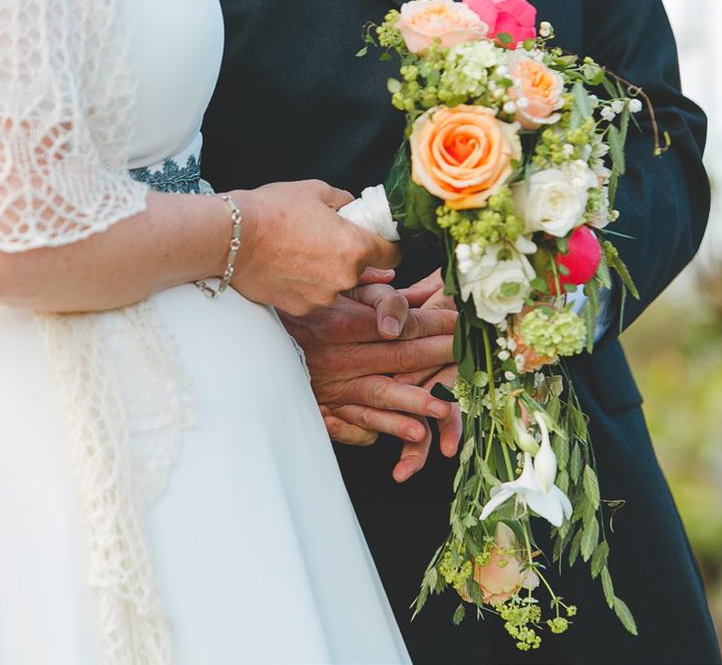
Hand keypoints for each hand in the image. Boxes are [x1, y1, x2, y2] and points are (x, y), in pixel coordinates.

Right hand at [233, 180, 399, 315]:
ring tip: (298, 251)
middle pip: (360, 270)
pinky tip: (286, 266)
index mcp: (356, 247)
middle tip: (323, 239)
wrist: (231, 236)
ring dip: (325, 272)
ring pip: (335, 284)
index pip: (392, 254)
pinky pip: (312, 295)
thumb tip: (353, 206)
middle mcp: (344, 277)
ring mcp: (322, 296)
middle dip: (348, 256)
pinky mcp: (300, 307)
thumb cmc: (272, 210)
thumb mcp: (316, 191)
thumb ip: (344, 201)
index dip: (386, 245)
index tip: (376, 240)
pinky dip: (304, 284)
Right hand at [280, 278, 461, 481]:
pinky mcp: (328, 405)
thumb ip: (374, 291)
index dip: (434, 323)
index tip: (461, 321)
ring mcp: (334, 384)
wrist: (252, 341)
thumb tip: (411, 288)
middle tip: (469, 354)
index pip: (400, 323)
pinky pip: (361, 420)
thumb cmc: (299, 310)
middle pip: (399, 356)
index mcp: (344, 322)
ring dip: (415, 401)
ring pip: (382, 393)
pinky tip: (415, 433)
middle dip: (437, 355)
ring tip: (445, 406)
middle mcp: (340, 355)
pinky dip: (388, 427)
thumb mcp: (334, 292)